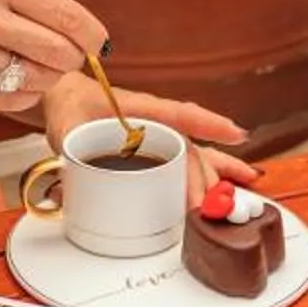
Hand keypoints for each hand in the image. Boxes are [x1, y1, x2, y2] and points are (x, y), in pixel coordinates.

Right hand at [0, 0, 104, 111]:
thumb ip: (32, 4)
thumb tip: (80, 36)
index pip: (70, 17)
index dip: (93, 37)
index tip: (96, 43)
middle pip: (61, 54)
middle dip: (69, 59)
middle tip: (59, 55)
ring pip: (37, 80)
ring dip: (43, 77)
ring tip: (28, 63)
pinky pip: (9, 99)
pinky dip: (20, 94)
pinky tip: (10, 79)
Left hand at [42, 76, 259, 207]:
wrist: (70, 100)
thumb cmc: (71, 108)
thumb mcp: (64, 126)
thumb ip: (69, 146)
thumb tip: (72, 175)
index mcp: (136, 108)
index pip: (176, 114)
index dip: (205, 123)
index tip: (234, 132)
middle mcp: (158, 120)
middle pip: (188, 148)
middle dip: (202, 177)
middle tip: (207, 206)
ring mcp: (163, 133)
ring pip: (198, 153)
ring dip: (219, 173)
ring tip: (243, 190)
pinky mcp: (163, 146)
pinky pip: (196, 157)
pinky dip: (219, 168)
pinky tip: (244, 177)